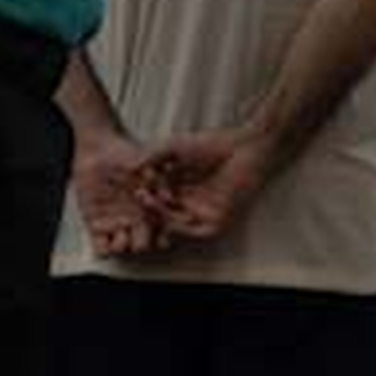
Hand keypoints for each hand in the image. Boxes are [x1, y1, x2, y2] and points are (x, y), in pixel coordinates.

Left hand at [71, 132, 167, 258]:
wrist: (99, 151)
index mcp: (149, 210)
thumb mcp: (145, 165)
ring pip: (122, 249)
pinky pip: (101, 247)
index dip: (161, 235)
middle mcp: (134, 221)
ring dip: (122, 246)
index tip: (156, 228)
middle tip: (136, 230)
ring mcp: (115, 225)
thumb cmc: (125, 156)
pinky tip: (103, 237)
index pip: (160, 232)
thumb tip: (166, 197)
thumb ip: (156, 180)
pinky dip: (102, 248)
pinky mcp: (96, 226)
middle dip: (141, 243)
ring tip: (120, 234)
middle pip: (142, 245)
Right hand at [139, 132, 262, 247]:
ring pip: (176, 221)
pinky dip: (180, 225)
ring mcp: (203, 213)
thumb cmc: (213, 145)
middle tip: (137, 196)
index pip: (155, 197)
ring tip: (147, 200)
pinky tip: (167, 214)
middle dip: (148, 206)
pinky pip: (195, 230)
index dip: (143, 194)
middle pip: (163, 212)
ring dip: (160, 214)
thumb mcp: (175, 148)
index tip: (130, 186)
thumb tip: (131, 167)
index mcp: (180, 187)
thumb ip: (153, 157)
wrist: (245, 148)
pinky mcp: (218, 221)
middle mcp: (190, 203)